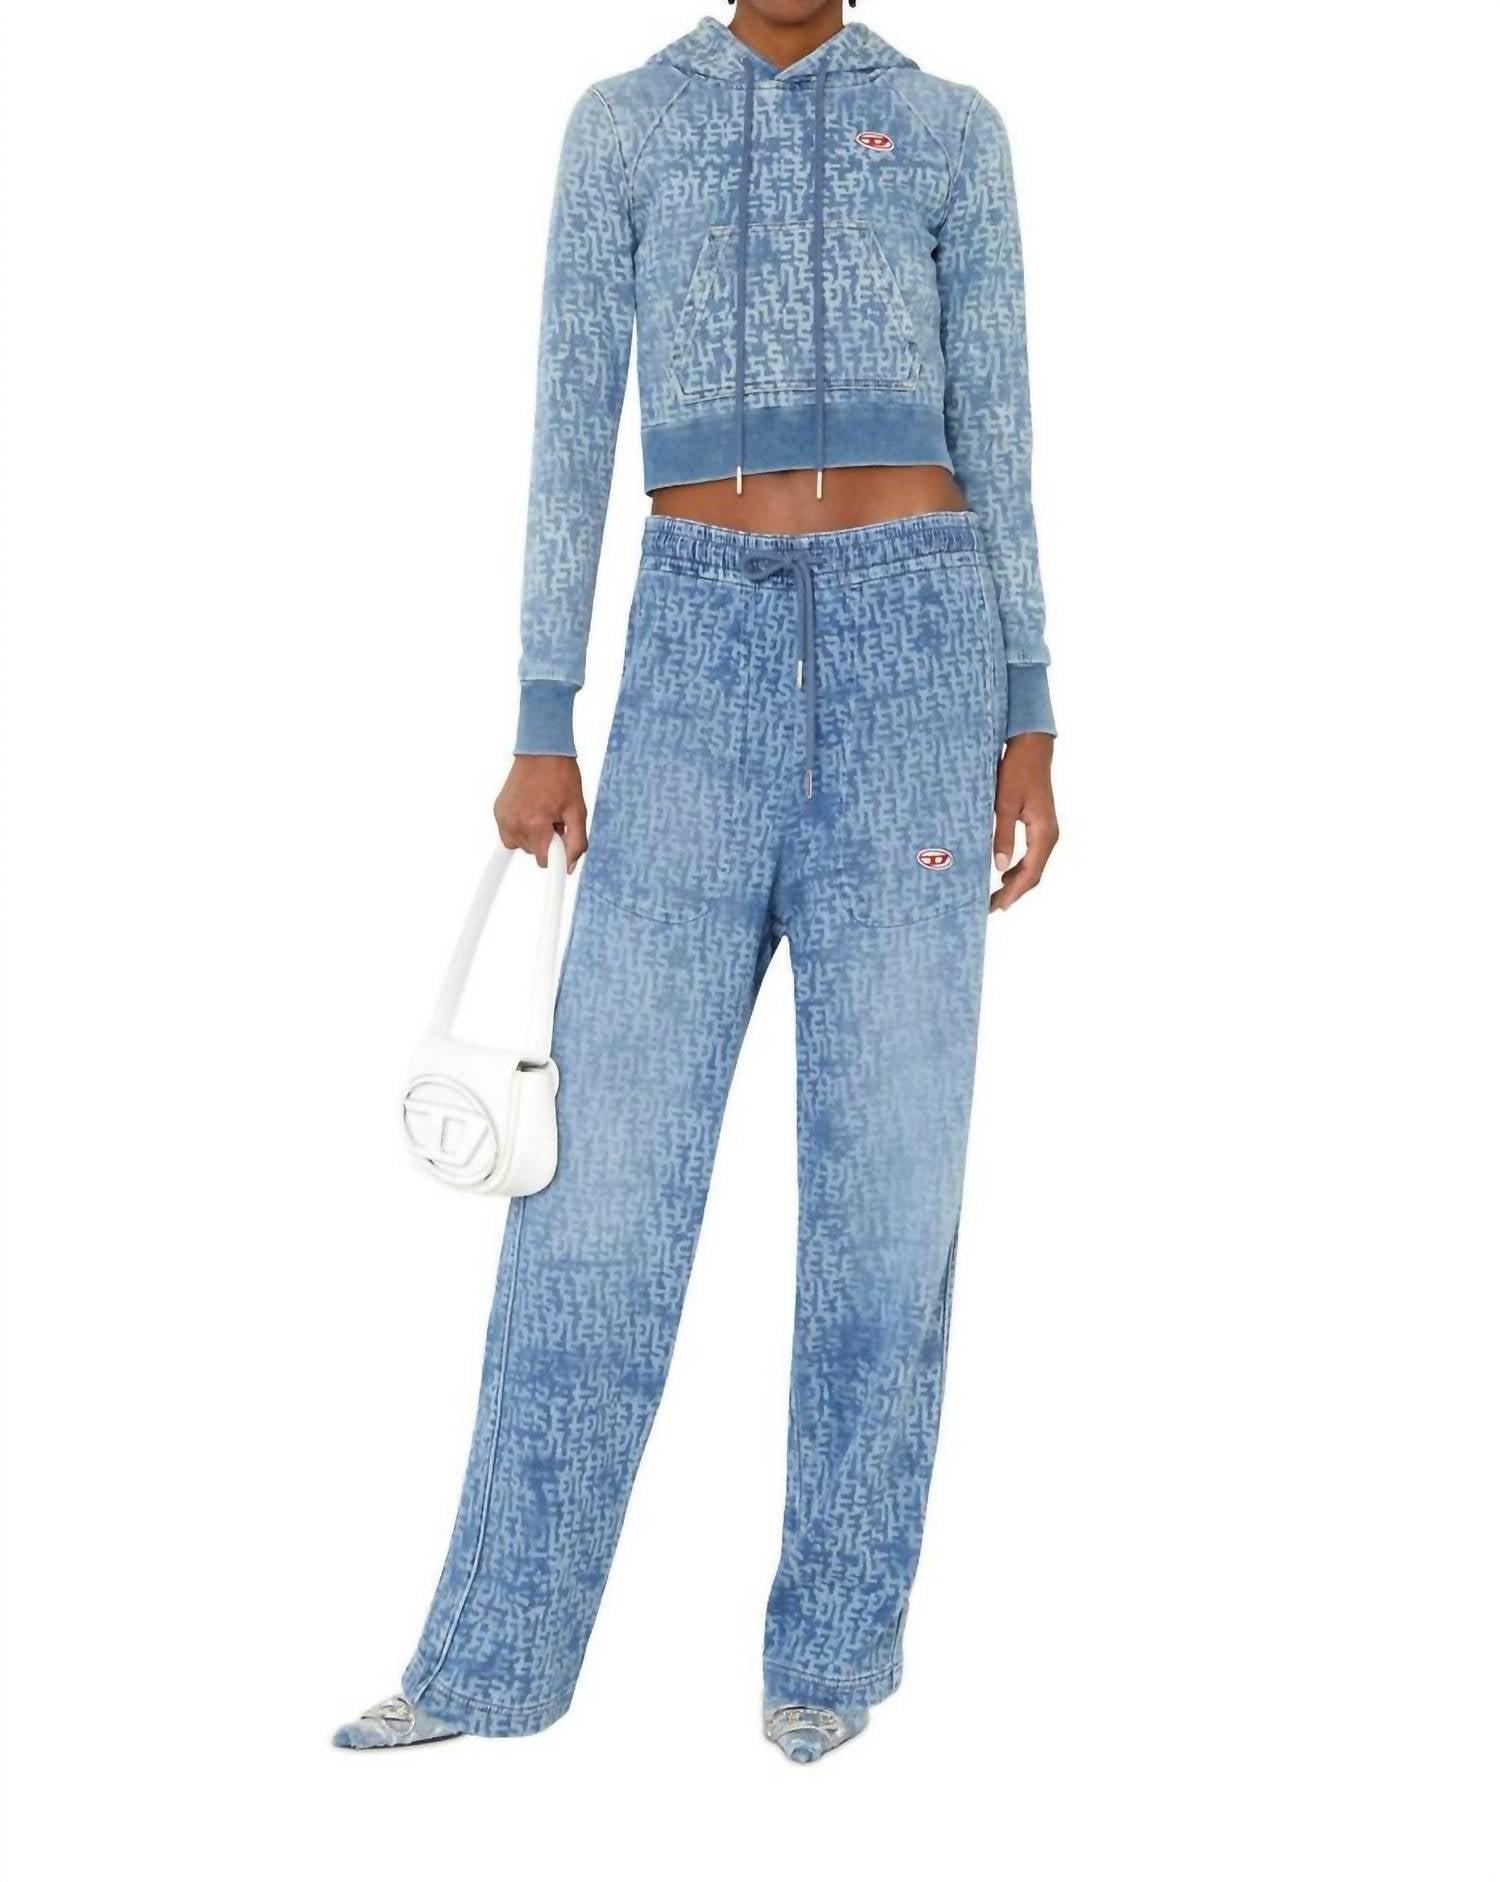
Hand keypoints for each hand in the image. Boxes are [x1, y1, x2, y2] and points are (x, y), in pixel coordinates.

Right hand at [493, 755, 587, 870]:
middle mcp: (515, 824)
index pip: (544, 861)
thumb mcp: (577, 811)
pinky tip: (530, 808)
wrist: (542, 751)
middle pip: (533, 852)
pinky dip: (521, 827)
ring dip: (533, 834)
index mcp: (535, 825)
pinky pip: (510, 833)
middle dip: (546, 839)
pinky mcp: (497, 812)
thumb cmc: (562, 777)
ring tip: (542, 810)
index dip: (556, 852)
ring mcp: (503, 818)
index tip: (561, 840)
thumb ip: (576, 842)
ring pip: (521, 844)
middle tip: (554, 816)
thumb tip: (568, 867)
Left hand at [991, 733, 1058, 912]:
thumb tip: (999, 868)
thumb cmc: (1017, 771)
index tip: (995, 907)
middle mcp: (1050, 836)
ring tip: (995, 895)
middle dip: (1013, 892)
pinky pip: (1033, 855)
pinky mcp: (1041, 825)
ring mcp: (1047, 831)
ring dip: (1016, 882)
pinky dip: (1019, 868)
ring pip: (1034, 866)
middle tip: (991, 907)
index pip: (1030, 874)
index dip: (1012, 893)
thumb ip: (1003, 836)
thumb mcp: (1005, 804)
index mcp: (1043, 833)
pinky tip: (1004, 873)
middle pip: (1034, 875)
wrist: (1032, 747)